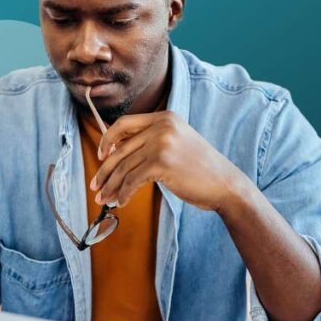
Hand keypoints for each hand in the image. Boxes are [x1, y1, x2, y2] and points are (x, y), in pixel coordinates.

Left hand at [90, 111, 247, 211]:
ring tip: (104, 198)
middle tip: (95, 186)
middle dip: (104, 170)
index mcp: (165, 118)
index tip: (100, 156)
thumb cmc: (200, 169)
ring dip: (111, 186)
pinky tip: (121, 202)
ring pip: (123, 167)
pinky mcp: (161, 163)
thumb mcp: (176, 144)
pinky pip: (132, 180)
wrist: (225, 184)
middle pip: (119, 148)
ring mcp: (161, 143)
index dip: (107, 140)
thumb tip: (116, 153)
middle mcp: (161, 126)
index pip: (124, 123)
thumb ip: (151, 141)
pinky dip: (123, 194)